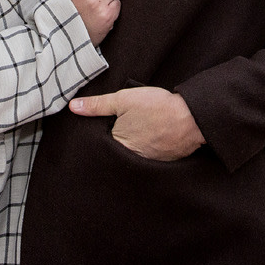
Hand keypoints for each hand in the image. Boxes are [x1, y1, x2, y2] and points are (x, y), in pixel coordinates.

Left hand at [69, 87, 204, 160]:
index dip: (101, 136)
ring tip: (140, 133)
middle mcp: (131, 160)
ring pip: (133, 157)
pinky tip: (154, 139)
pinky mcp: (164, 164)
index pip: (101, 146)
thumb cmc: (157, 107)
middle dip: (116, 145)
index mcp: (118, 146)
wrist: (192, 117)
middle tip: (127, 129)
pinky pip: (150, 160)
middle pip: (117, 153)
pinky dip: (149, 151)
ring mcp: (149, 164)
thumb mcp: (123, 100)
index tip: (105, 128)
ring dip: (134, 149)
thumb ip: (97, 105)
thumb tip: (72, 107)